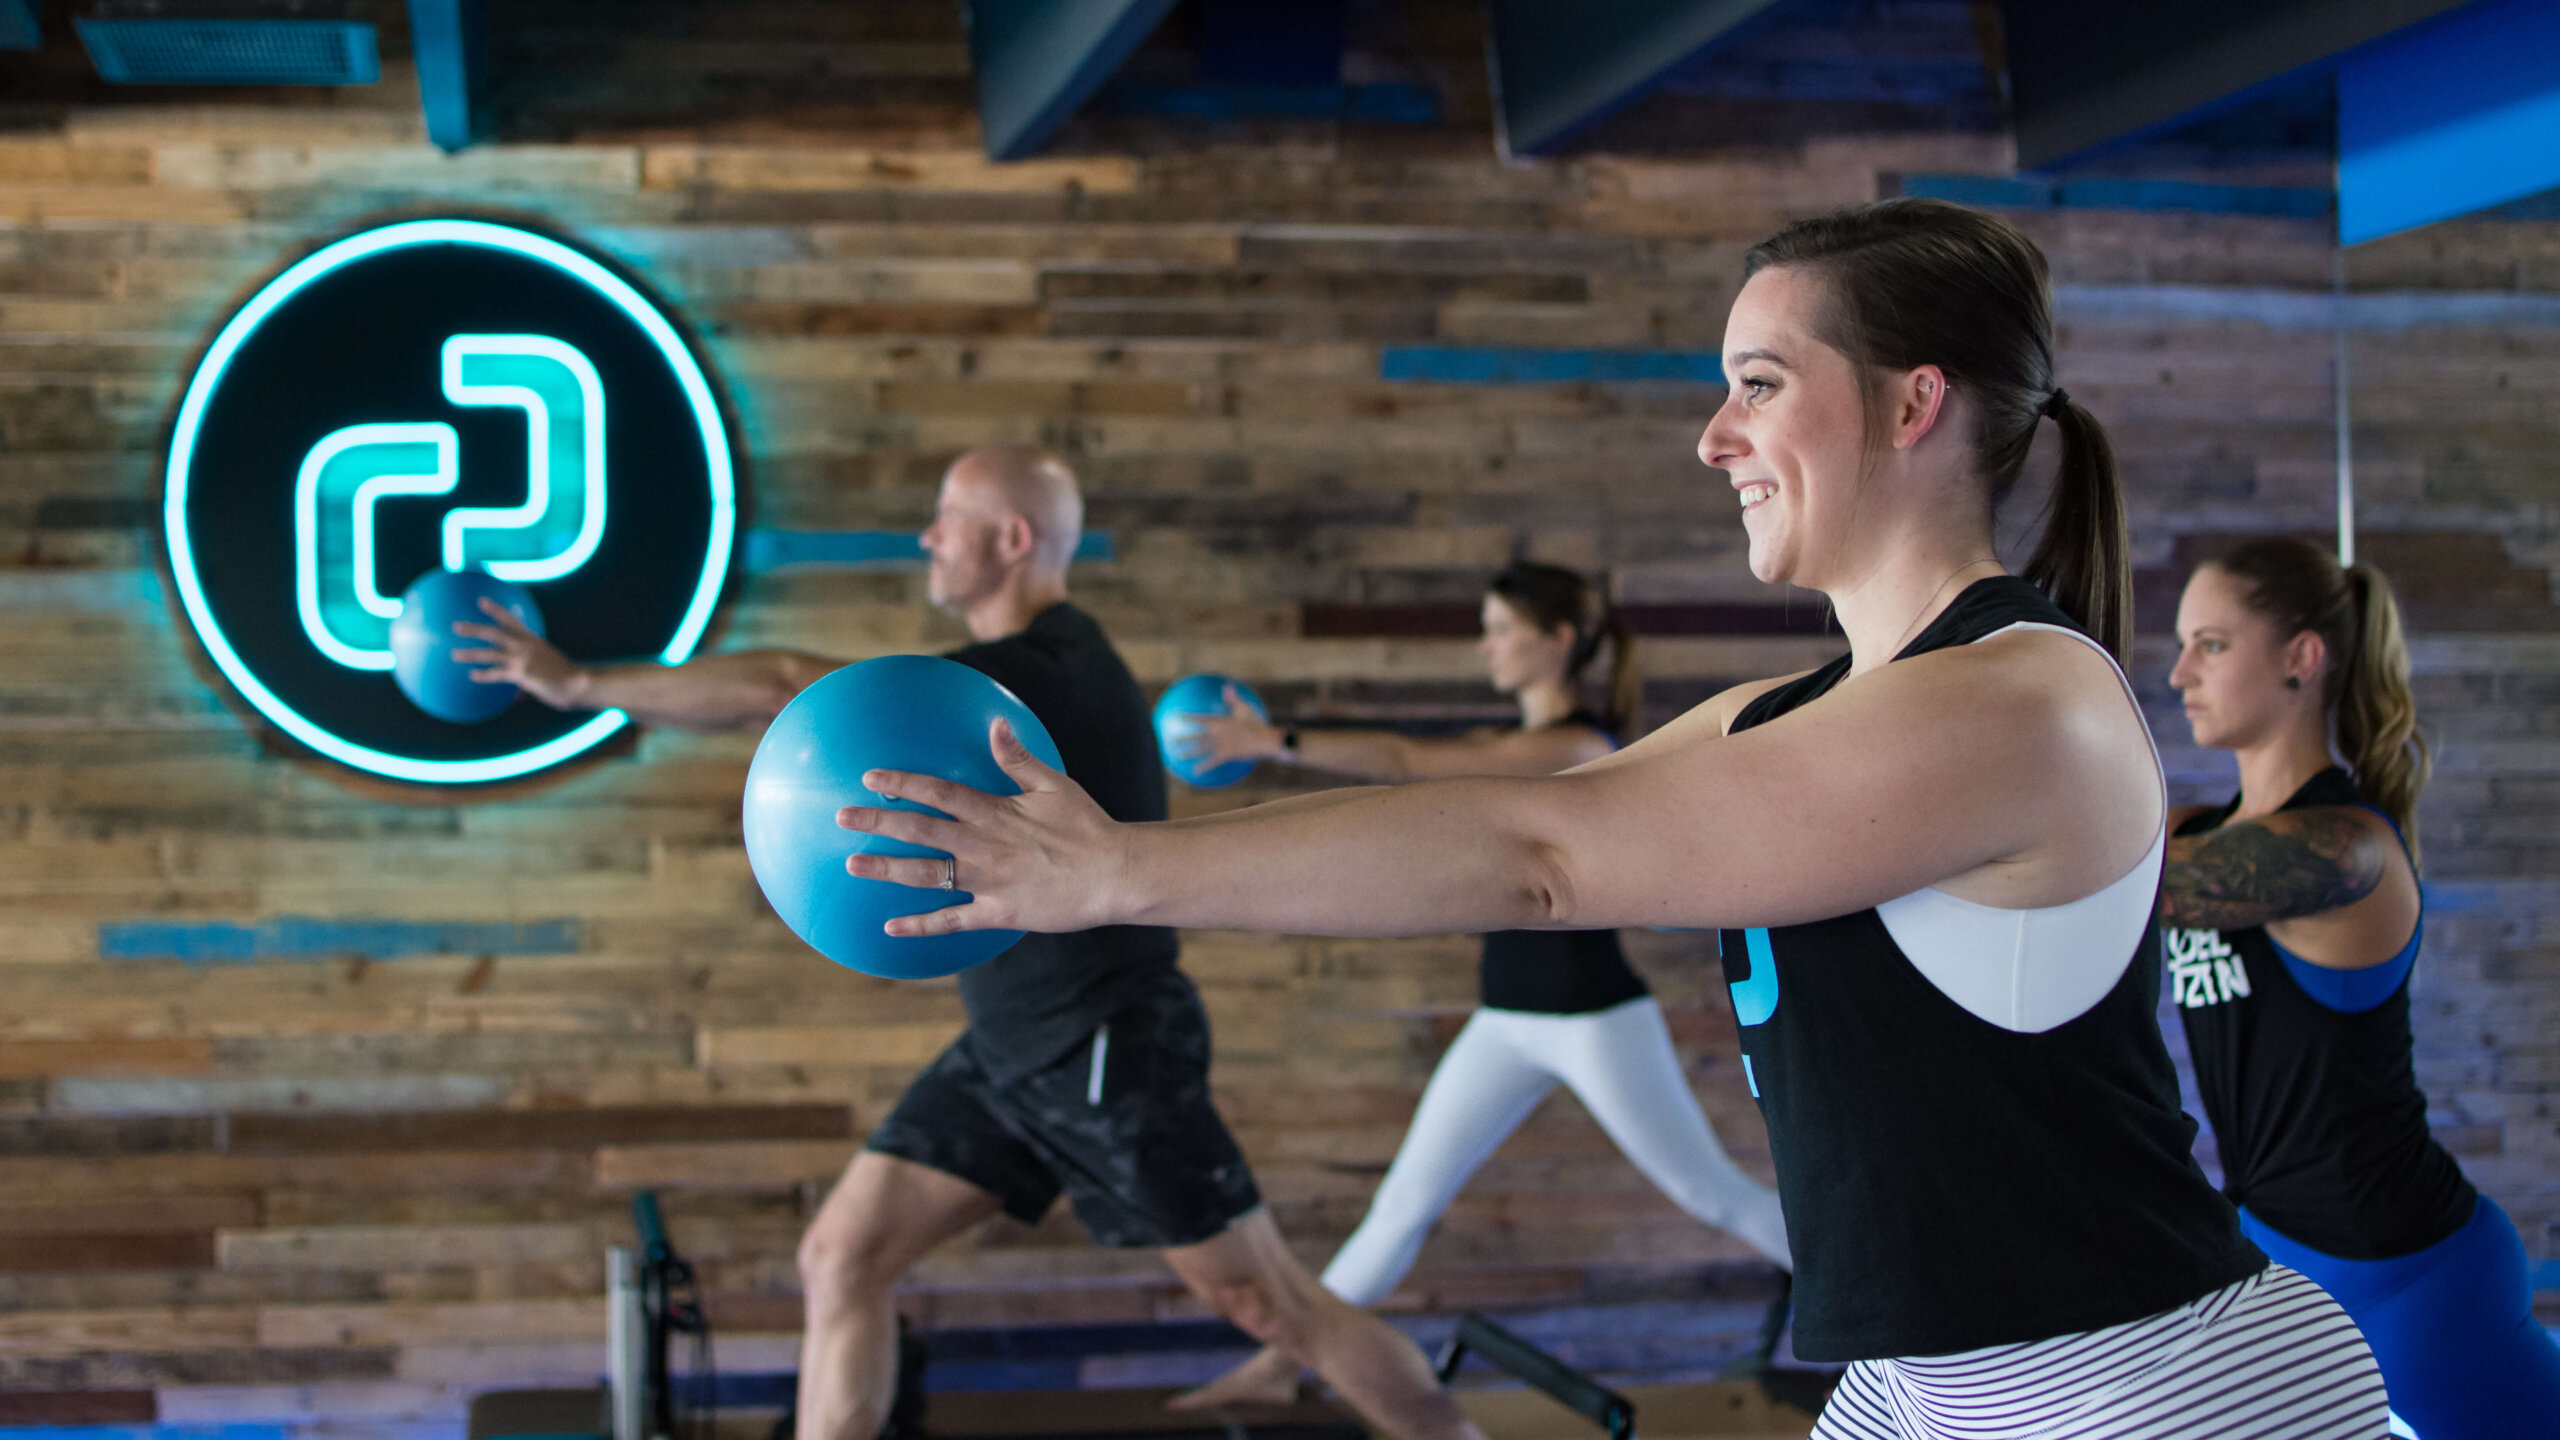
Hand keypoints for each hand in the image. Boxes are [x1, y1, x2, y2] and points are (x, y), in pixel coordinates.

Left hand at [452, 598, 588, 709]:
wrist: (577, 681)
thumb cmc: (564, 673)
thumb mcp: (547, 660)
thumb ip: (531, 663)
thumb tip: (518, 684)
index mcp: (531, 639)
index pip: (510, 619)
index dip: (495, 609)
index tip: (481, 601)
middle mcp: (524, 645)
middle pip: (493, 633)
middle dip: (473, 629)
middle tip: (455, 626)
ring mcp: (522, 659)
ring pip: (490, 653)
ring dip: (470, 653)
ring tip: (454, 654)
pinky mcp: (521, 674)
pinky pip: (497, 673)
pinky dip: (484, 674)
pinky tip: (473, 676)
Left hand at [837, 719, 1130, 936]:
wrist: (1114, 874)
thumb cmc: (1087, 825)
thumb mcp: (1054, 784)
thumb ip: (1018, 757)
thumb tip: (995, 723)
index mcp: (994, 811)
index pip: (938, 792)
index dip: (902, 783)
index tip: (870, 777)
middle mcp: (983, 845)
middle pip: (920, 830)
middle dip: (878, 822)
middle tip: (842, 816)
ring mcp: (988, 882)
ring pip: (926, 875)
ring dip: (887, 869)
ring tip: (853, 864)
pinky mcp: (998, 913)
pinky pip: (952, 920)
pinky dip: (920, 925)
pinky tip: (890, 926)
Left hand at [1171, 684, 1285, 765]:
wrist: (1265, 740)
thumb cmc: (1255, 723)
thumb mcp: (1244, 709)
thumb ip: (1232, 699)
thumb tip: (1226, 686)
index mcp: (1219, 721)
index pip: (1200, 719)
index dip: (1188, 718)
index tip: (1178, 719)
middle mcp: (1216, 733)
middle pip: (1197, 736)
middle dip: (1183, 738)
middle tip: (1171, 741)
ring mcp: (1220, 745)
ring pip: (1201, 749)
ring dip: (1190, 752)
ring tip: (1179, 755)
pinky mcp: (1225, 755)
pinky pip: (1212, 762)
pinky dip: (1203, 767)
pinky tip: (1195, 772)